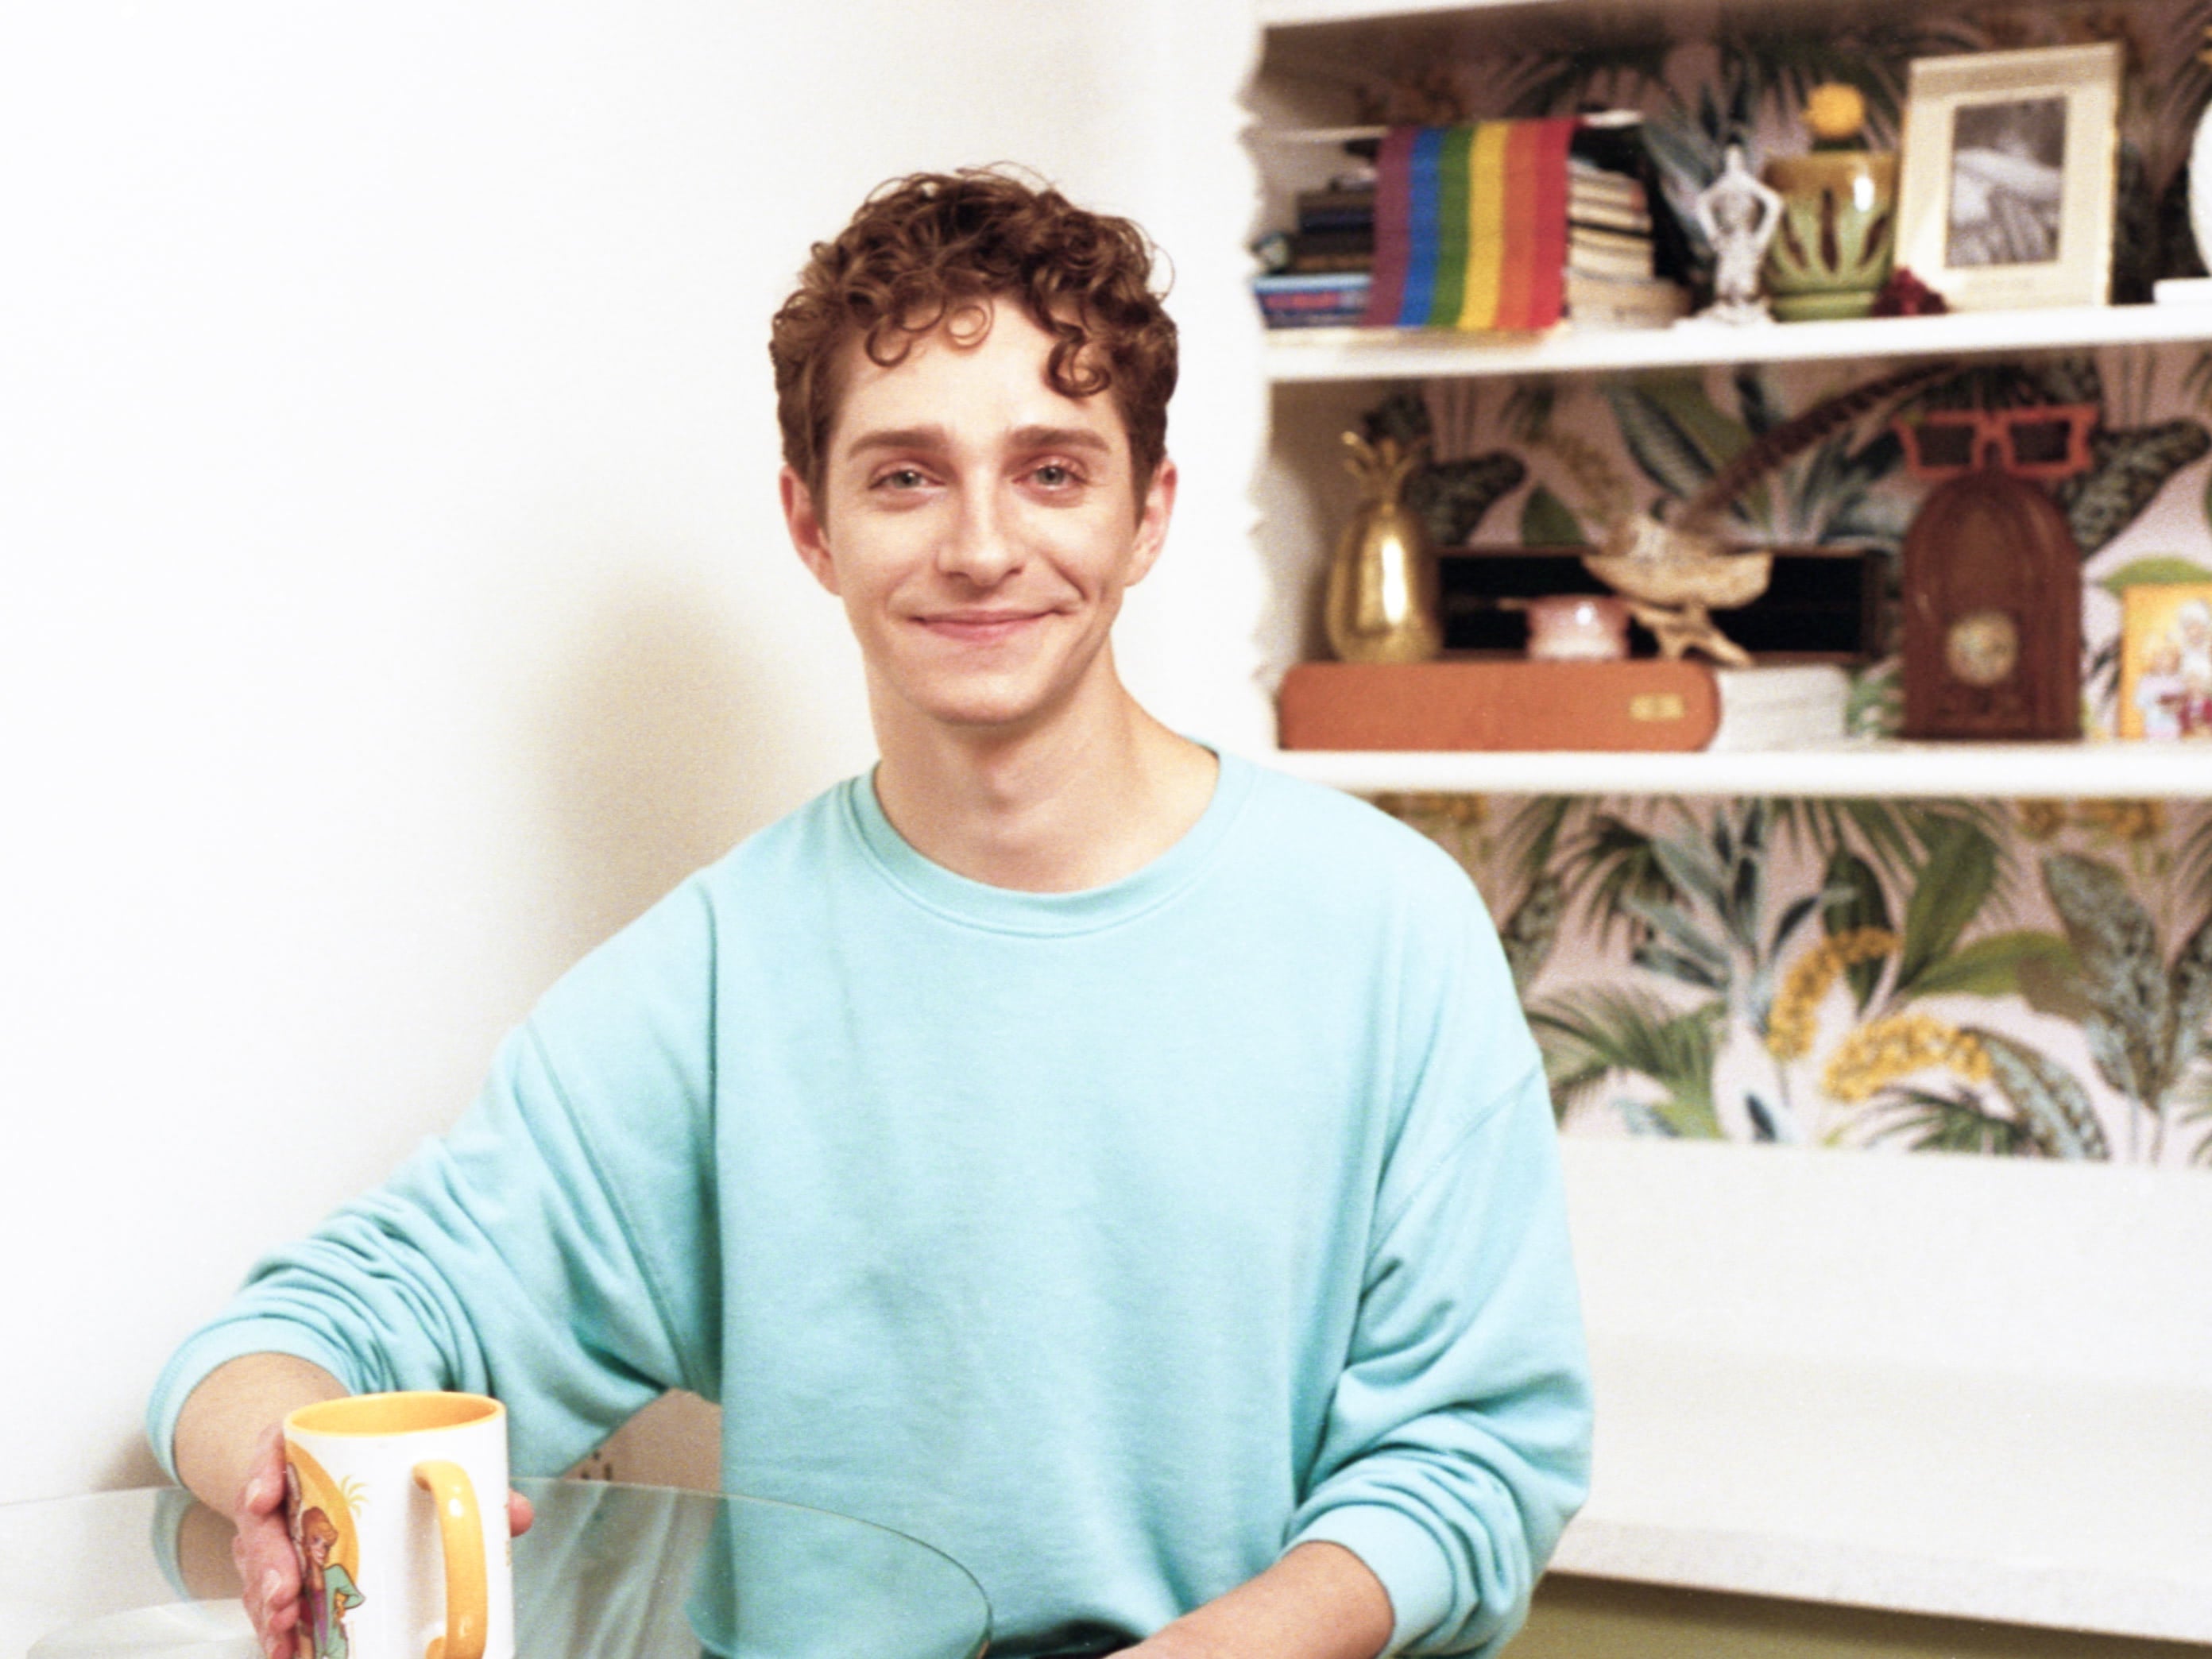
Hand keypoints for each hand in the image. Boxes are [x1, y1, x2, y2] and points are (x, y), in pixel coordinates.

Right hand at [229, 1423, 535, 1658]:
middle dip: (268, 1563)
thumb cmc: (385, 1457)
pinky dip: (273, 1625)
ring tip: (285, 1632)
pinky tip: (284, 1648)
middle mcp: (282, 1489)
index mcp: (306, 1448)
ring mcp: (275, 1531)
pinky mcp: (278, 1566)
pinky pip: (266, 1596)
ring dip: (267, 1605)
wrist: (350, 1458)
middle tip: (286, 1594)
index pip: (268, 1451)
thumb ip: (472, 1479)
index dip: (260, 1474)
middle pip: (261, 1524)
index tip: (264, 1498)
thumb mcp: (420, 1454)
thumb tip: (517, 1515)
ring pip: (258, 1568)